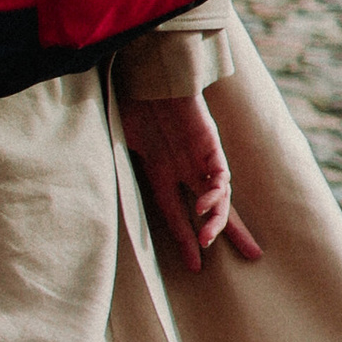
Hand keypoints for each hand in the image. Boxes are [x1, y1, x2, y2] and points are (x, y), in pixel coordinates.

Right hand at [120, 93, 262, 274]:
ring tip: (209, 237)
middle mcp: (186, 167)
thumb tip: (89, 190)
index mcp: (163, 171)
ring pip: (220, 196)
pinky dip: (215, 193)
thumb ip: (118, 163)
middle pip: (215, 206)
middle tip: (252, 254)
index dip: (188, 240)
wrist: (147, 75)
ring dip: (216, 219)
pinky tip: (205, 204)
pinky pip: (218, 175)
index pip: (178, 214)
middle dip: (232, 231)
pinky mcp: (209, 144)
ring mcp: (199, 156)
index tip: (196, 266)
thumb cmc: (130, 103)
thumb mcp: (120, 142)